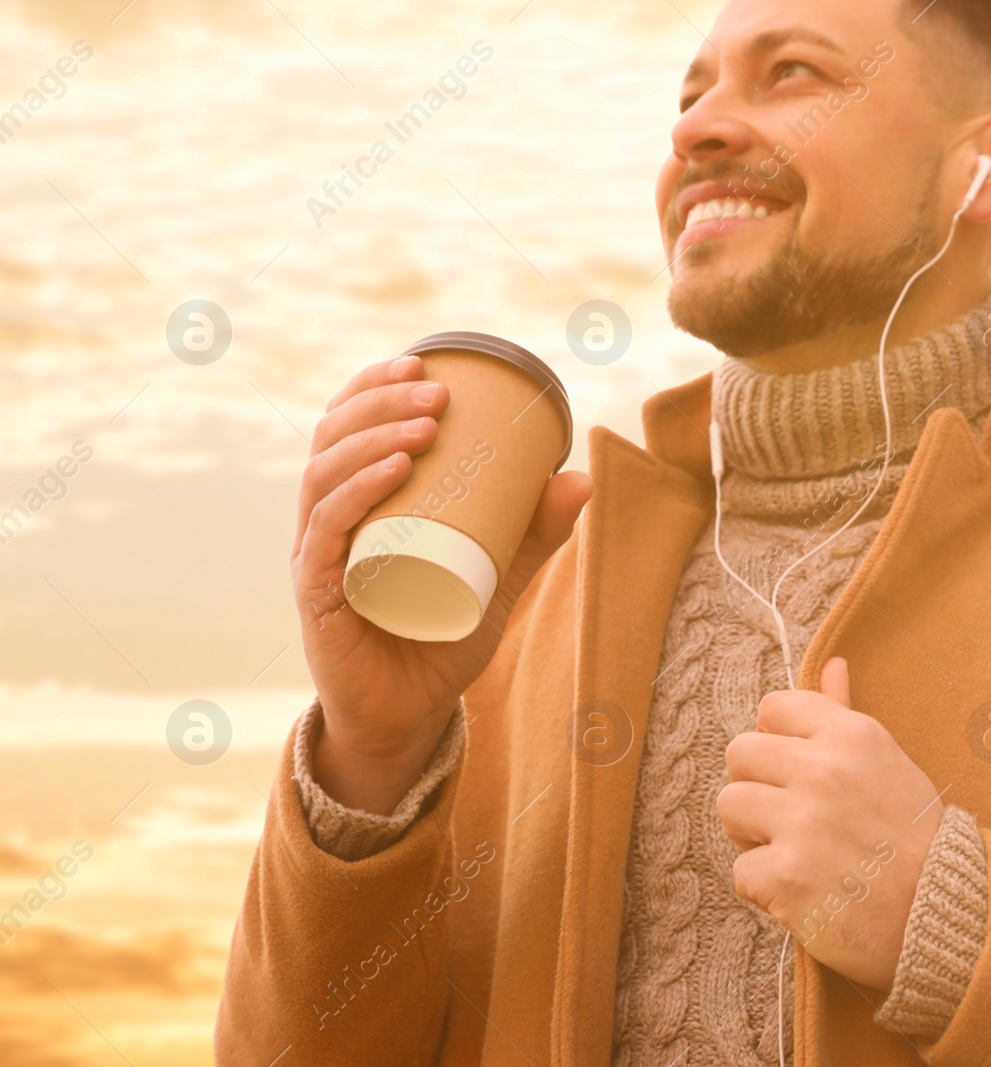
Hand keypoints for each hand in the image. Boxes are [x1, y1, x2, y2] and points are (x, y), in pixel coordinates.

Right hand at [293, 354, 591, 814]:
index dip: (373, 387)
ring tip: (426, 420)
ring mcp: (316, 556)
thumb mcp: (499, 576)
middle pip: (333, 439)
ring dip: (374, 435)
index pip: (346, 428)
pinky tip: (393, 466)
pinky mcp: (318, 593)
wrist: (410, 716)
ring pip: (326, 474)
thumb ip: (534, 532)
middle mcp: (324, 523)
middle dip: (381, 401)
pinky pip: (329, 529)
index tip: (421, 361)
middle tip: (437, 388)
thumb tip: (581, 474)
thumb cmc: (442, 639)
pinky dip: (359, 490)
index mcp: (354, 506)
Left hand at [718, 657, 943, 990]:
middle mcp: (824, 770)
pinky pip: (740, 869)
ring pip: (728, 805)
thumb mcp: (887, 762)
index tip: (800, 771)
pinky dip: (766, 886)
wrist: (947, 915)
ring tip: (794, 850)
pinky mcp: (786, 876)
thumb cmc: (914, 837)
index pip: (772, 708)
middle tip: (793, 816)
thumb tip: (833, 664)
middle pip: (739, 753)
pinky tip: (803, 889)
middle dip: (758, 785)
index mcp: (852, 735)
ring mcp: (803, 823)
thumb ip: (845, 713)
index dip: (778, 741)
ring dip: (753, 833)